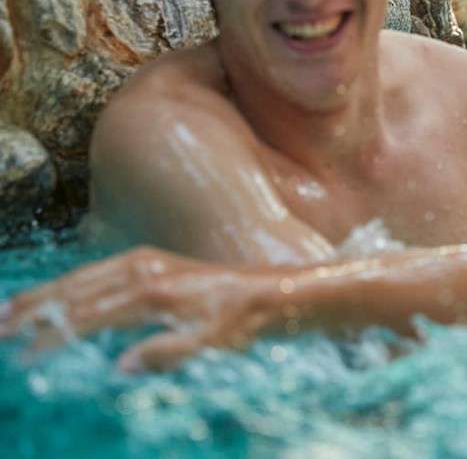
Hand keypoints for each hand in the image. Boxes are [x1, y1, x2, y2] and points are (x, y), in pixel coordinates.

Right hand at [0, 247, 278, 371]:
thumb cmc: (244, 324)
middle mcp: (142, 270)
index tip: (21, 361)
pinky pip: (97, 273)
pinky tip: (53, 298)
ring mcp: (145, 263)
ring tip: (5, 314)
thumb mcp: (213, 346)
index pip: (86, 317)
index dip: (50, 339)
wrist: (275, 293)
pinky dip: (67, 286)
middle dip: (30, 312)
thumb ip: (168, 355)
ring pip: (80, 278)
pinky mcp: (151, 263)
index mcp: (151, 292)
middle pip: (72, 290)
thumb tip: (121, 367)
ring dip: (41, 296)